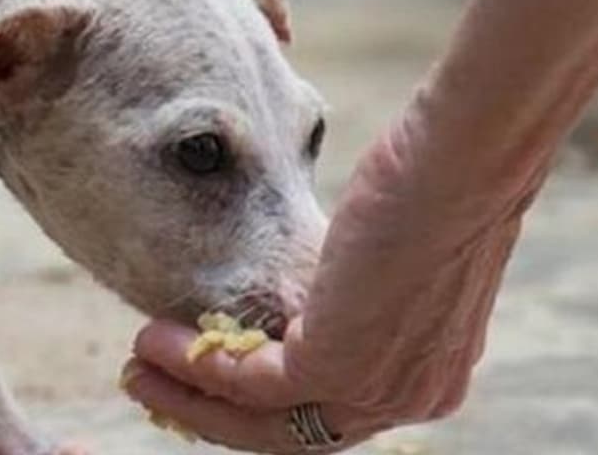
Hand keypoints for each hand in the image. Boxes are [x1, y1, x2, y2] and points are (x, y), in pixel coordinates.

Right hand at [120, 104, 545, 452]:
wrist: (458, 169)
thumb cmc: (433, 187)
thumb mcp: (387, 259)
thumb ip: (351, 295)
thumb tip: (307, 292)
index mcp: (424, 378)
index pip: (325, 414)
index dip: (255, 403)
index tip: (202, 378)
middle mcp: (406, 399)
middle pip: (288, 434)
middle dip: (208, 414)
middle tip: (152, 384)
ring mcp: (375, 392)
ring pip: (261, 421)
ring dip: (188, 396)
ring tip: (139, 364)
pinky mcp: (340, 367)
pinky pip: (249, 384)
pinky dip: (194, 367)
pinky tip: (157, 340)